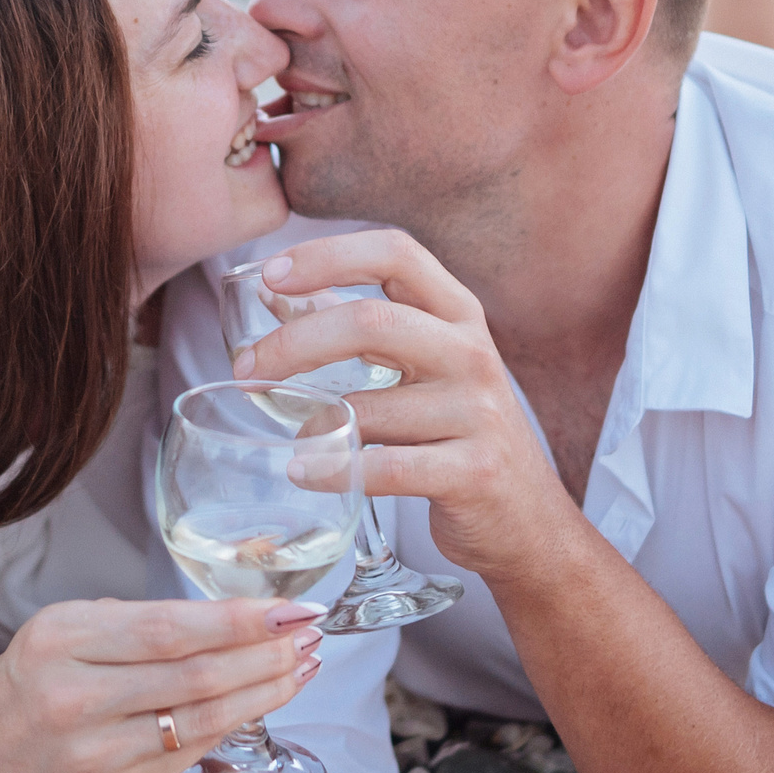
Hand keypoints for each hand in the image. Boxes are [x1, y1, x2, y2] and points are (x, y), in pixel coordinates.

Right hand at [0, 596, 324, 772]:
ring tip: (303, 666)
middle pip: (195, 676)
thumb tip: (231, 614)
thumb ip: (136, 623)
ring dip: (265, 692)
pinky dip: (234, 725)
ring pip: (203, 720)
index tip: (289, 607)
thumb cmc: (29, 686)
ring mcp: (98, 757)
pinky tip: (261, 702)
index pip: (169, 629)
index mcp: (60, 642)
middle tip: (309, 633)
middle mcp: (75, 701)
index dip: (238, 620)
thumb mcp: (63, 631)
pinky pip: (191, 755)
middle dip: (267, 654)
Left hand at [227, 230, 574, 580]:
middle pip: (371, 321)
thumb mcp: (422, 366)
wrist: (526, 518)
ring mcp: (478, 413)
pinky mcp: (474, 472)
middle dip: (294, 344)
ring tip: (291, 439)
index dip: (328, 256)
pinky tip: (307, 473)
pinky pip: (385, 467)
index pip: (395, 254)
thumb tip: (274, 293)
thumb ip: (356, 329)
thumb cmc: (460, 433)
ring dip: (313, 425)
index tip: (270, 274)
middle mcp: (472, 353)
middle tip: (248, 370)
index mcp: (458, 315)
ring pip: (369, 407)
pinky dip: (334, 470)